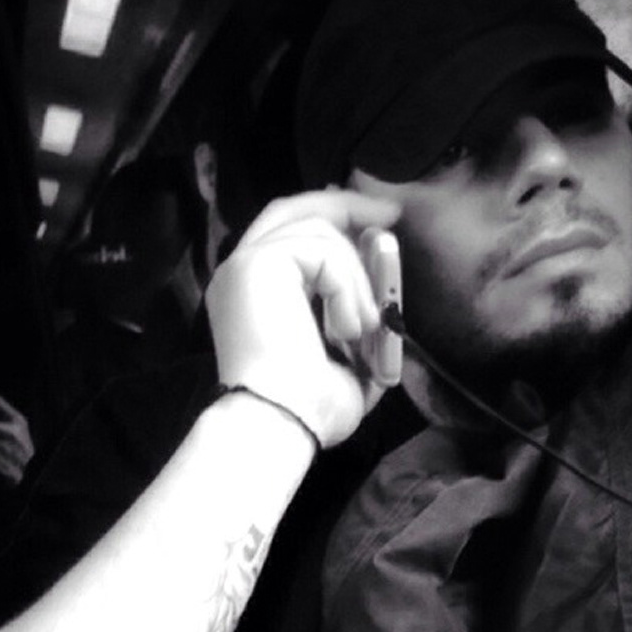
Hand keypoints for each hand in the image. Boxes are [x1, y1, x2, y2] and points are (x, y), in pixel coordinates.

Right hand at [205, 190, 403, 450]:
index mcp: (256, 295)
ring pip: (318, 232)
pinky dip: (346, 288)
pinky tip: (346, 330)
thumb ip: (359, 324)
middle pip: (295, 209)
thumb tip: (385, 305)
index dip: (335, 220)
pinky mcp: (255, 263)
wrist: (282, 424)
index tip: (380, 226)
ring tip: (363, 329)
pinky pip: (320, 250)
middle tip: (390, 217)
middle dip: (346, 207)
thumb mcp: (349, 361)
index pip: (293, 234)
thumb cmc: (310, 410)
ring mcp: (244, 264)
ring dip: (356, 278)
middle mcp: (241, 273)